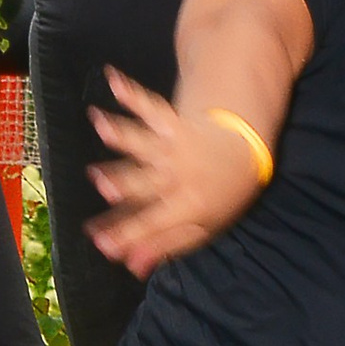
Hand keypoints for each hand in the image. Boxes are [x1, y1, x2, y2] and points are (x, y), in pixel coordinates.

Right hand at [84, 72, 266, 275]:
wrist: (244, 153)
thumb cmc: (220, 195)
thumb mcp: (202, 229)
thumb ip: (166, 246)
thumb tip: (133, 266)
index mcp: (186, 206)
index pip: (152, 223)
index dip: (127, 234)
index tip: (101, 244)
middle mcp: (177, 175)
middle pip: (144, 181)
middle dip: (122, 181)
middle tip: (101, 183)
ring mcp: (174, 147)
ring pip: (144, 142)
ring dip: (122, 133)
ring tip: (100, 124)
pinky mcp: (173, 123)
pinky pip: (151, 107)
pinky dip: (131, 92)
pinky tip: (113, 79)